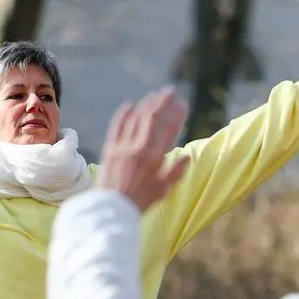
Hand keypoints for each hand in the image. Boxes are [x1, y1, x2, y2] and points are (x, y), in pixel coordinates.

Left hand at [97, 86, 191, 213]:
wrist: (112, 207)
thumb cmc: (140, 201)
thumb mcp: (163, 190)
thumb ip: (176, 172)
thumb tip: (188, 157)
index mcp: (155, 159)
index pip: (169, 130)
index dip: (177, 115)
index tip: (183, 105)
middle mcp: (139, 148)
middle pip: (152, 117)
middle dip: (162, 101)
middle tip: (170, 91)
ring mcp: (123, 146)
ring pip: (135, 117)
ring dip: (146, 104)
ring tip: (154, 95)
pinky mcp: (110, 148)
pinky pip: (117, 125)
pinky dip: (124, 113)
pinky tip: (130, 104)